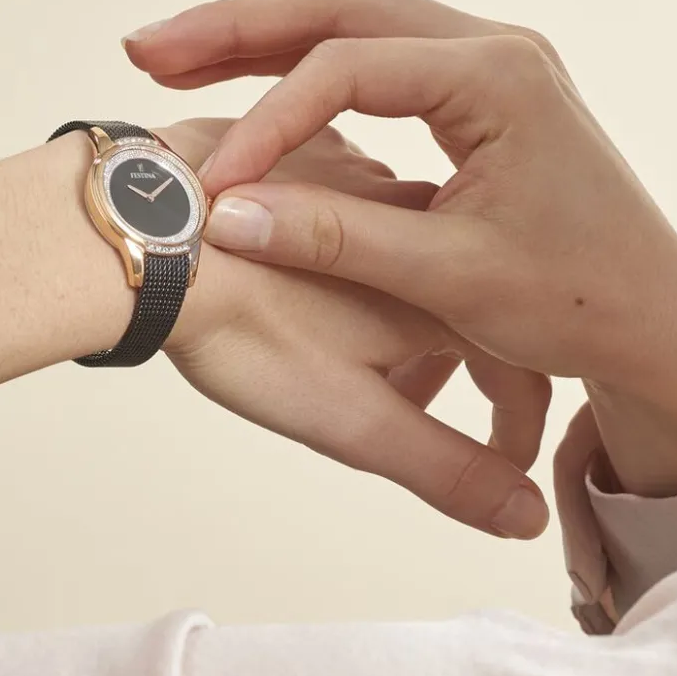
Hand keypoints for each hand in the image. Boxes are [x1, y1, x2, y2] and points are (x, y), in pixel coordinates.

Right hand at [128, 0, 676, 497]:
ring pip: (345, 24)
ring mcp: (477, 68)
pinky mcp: (464, 96)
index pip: (347, 69)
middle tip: (151, 50)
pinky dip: (295, 71)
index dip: (267, 122)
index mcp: (497, 78)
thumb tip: (230, 216)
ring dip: (256, 40)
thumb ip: (337, 240)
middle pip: (337, 8)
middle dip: (236, 28)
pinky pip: (364, 63)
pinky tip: (240, 85)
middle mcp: (489, 52)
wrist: (646, 319)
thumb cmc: (577, 301)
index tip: (216, 186)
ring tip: (170, 59)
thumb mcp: (452, 276)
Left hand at [158, 117, 551, 538]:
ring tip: (356, 351)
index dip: (515, 419)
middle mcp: (410, 221)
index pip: (515, 361)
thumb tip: (525, 516)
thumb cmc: (246, 330)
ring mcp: (356, 179)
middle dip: (454, 365)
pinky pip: (352, 208)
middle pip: (462, 304)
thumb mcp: (352, 419)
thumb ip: (443, 465)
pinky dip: (350, 255)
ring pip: (407, 253)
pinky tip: (311, 279)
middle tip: (414, 407)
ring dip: (402, 307)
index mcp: (433, 293)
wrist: (152, 241)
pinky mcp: (305, 159)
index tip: (501, 457)